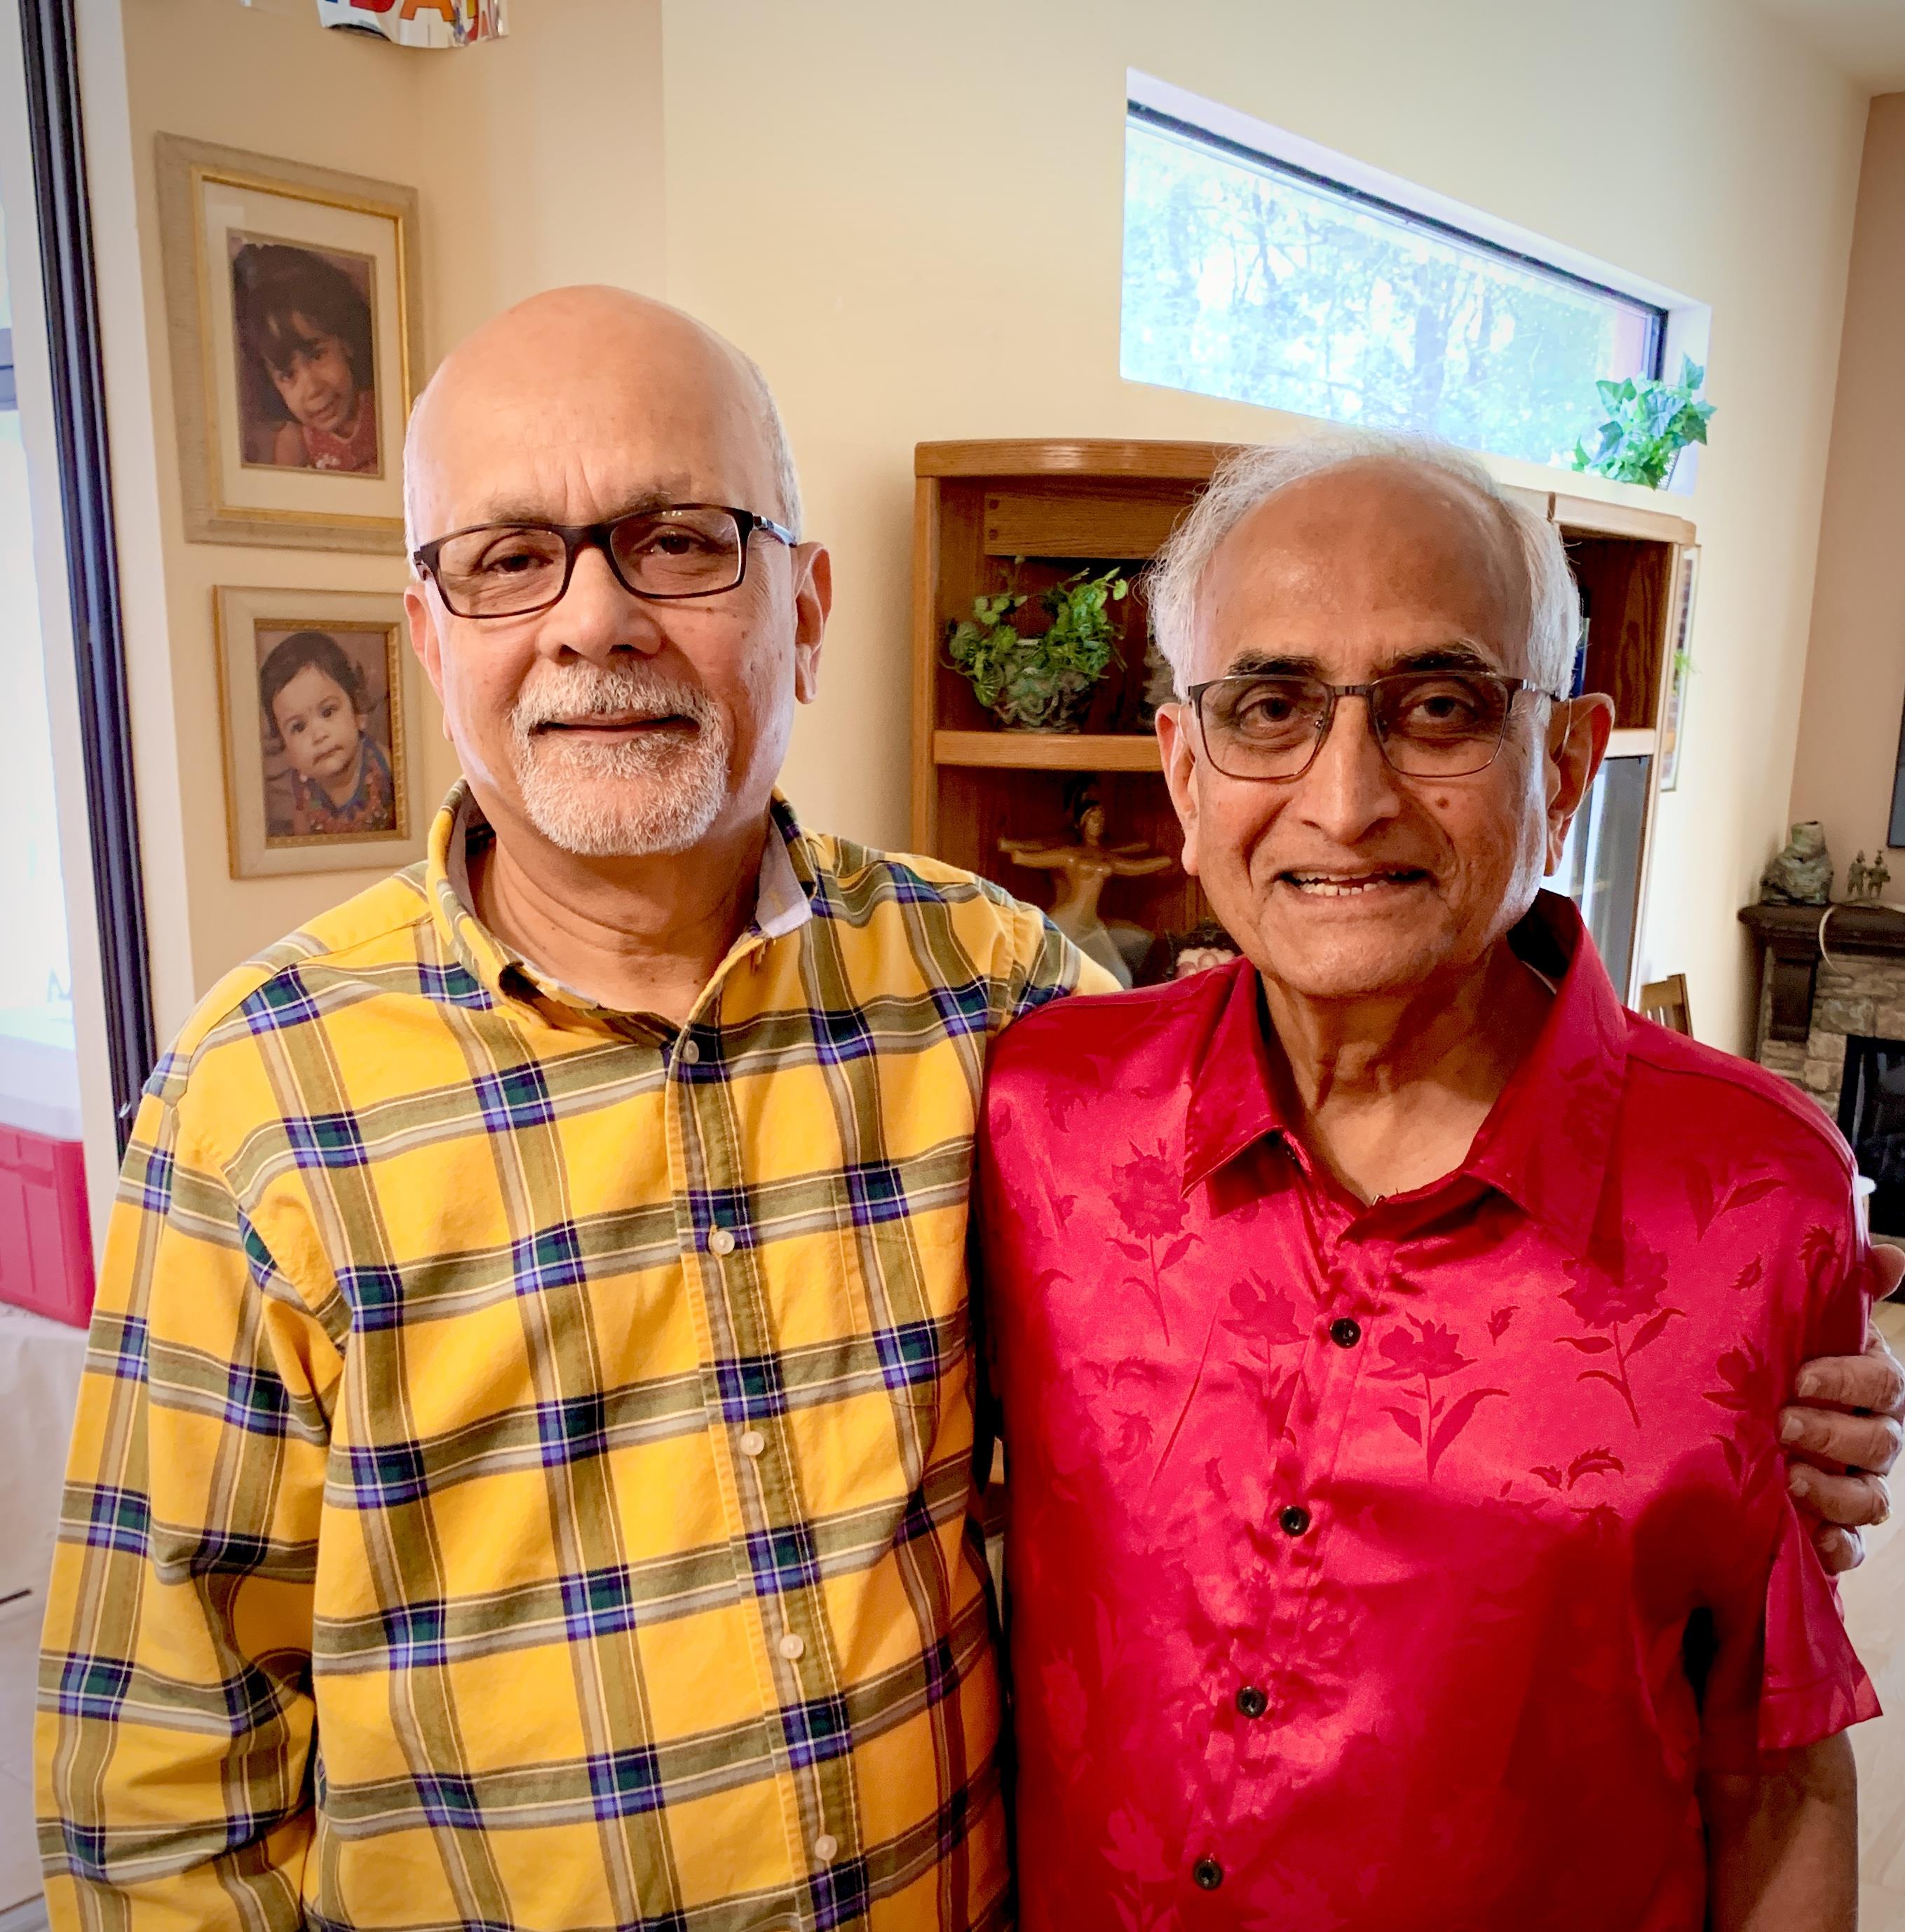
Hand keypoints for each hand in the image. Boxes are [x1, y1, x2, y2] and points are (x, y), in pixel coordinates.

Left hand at [1780, 1250, 1902, 1573]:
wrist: (1727, 1420)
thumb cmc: (1770, 1363)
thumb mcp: (1795, 1324)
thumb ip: (1843, 1289)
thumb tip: (1890, 1253)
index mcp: (1867, 1385)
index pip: (1882, 1383)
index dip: (1848, 1380)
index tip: (1801, 1377)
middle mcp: (1870, 1436)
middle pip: (1880, 1443)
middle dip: (1833, 1435)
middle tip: (1783, 1425)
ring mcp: (1855, 1484)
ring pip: (1869, 1497)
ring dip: (1833, 1491)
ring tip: (1788, 1478)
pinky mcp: (1831, 1527)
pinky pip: (1850, 1546)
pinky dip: (1836, 1545)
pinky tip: (1812, 1538)